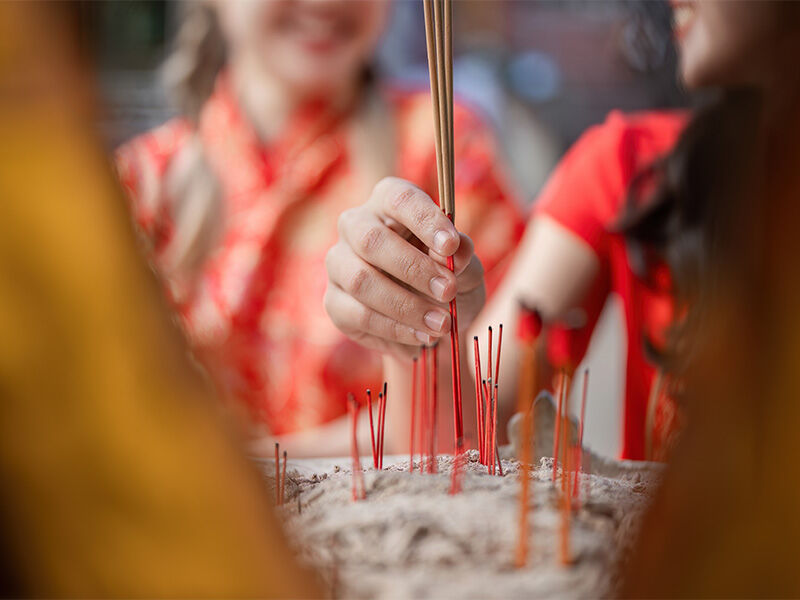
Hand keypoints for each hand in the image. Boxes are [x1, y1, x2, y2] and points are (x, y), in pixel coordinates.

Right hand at [325, 177, 484, 358]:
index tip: (451, 246)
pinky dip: (395, 329)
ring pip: (361, 280)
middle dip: (413, 268)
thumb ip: (463, 257)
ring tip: (441, 325)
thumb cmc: (446, 280)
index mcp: (389, 202)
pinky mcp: (334, 302)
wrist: (432, 325)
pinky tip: (421, 338)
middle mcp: (355, 225)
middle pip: (371, 239)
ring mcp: (339, 263)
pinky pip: (359, 315)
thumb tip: (456, 252)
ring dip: (405, 306)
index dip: (425, 220)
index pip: (399, 199)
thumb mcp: (466, 268)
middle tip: (448, 291)